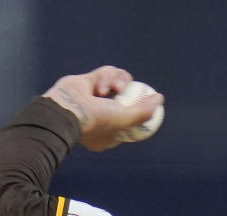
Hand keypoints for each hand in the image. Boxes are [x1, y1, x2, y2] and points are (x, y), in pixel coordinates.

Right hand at [42, 65, 164, 150]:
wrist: (66, 109)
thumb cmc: (96, 120)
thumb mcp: (125, 119)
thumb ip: (144, 111)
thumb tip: (160, 99)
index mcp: (107, 132)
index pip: (129, 119)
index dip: (138, 111)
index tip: (146, 105)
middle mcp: (100, 115)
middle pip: (126, 97)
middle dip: (128, 92)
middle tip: (128, 91)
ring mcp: (94, 98)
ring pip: (118, 81)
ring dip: (117, 82)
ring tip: (113, 89)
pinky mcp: (87, 81)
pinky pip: (106, 72)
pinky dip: (106, 77)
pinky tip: (100, 86)